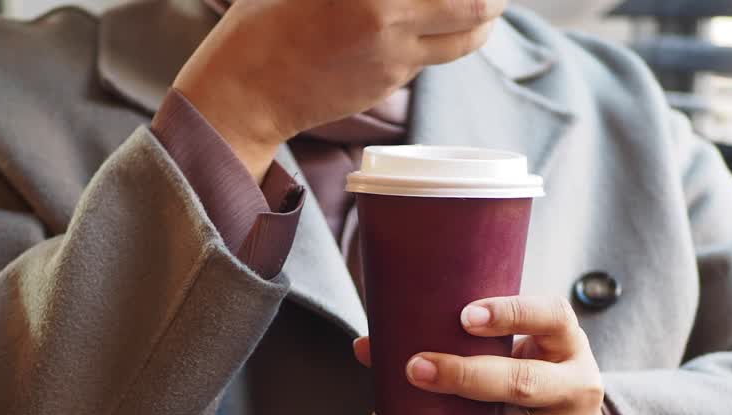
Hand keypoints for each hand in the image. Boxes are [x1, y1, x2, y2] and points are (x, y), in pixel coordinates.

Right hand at [173, 0, 503, 178]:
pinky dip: (447, 36)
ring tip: (484, 5)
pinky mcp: (390, 80)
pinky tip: (434, 24)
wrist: (246, 90)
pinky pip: (434, 55)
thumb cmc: (267, 20)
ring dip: (484, 17)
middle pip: (473, 1)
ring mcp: (394, 52)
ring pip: (468, 36)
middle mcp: (387, 11)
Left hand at [354, 295, 630, 414]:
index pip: (550, 316)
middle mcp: (576, 386)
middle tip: (413, 368)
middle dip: (463, 376)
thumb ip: (457, 339)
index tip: (464, 315)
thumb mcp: (516, 348)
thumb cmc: (527, 373)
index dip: (511, 314)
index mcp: (568, 342)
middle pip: (521, 383)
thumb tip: (366, 346)